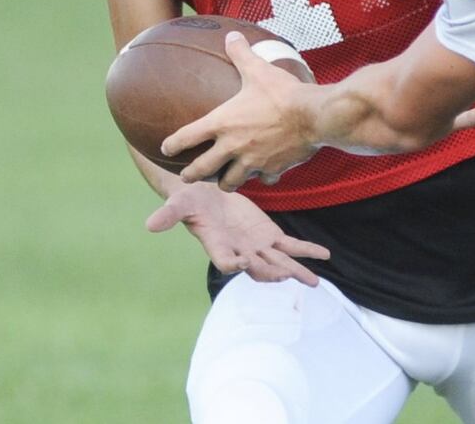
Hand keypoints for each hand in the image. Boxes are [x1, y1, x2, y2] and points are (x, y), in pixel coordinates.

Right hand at [147, 181, 327, 285]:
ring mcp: (256, 246)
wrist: (206, 193)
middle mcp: (239, 252)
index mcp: (217, 246)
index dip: (233, 263)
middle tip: (285, 277)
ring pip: (278, 262)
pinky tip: (324, 257)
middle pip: (257, 267)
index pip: (226, 260)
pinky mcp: (269, 236)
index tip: (241, 262)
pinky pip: (291, 246)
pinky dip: (306, 250)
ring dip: (295, 271)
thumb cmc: (189, 199)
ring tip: (313, 282)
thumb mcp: (178, 203)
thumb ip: (168, 215)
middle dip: (271, 273)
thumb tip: (150, 225)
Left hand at [166, 31, 322, 190]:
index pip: (187, 137)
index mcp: (223, 123)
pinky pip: (264, 179)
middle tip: (186, 176)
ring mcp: (252, 161)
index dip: (172, 144)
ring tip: (224, 181)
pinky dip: (263, 178)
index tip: (166, 148)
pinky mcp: (272, 169)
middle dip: (191, 174)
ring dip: (225, 181)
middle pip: (202, 169)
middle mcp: (232, 146)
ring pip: (230, 181)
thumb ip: (241, 54)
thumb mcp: (258, 70)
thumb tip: (232, 35)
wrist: (313, 116)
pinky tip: (266, 175)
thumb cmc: (282, 93)